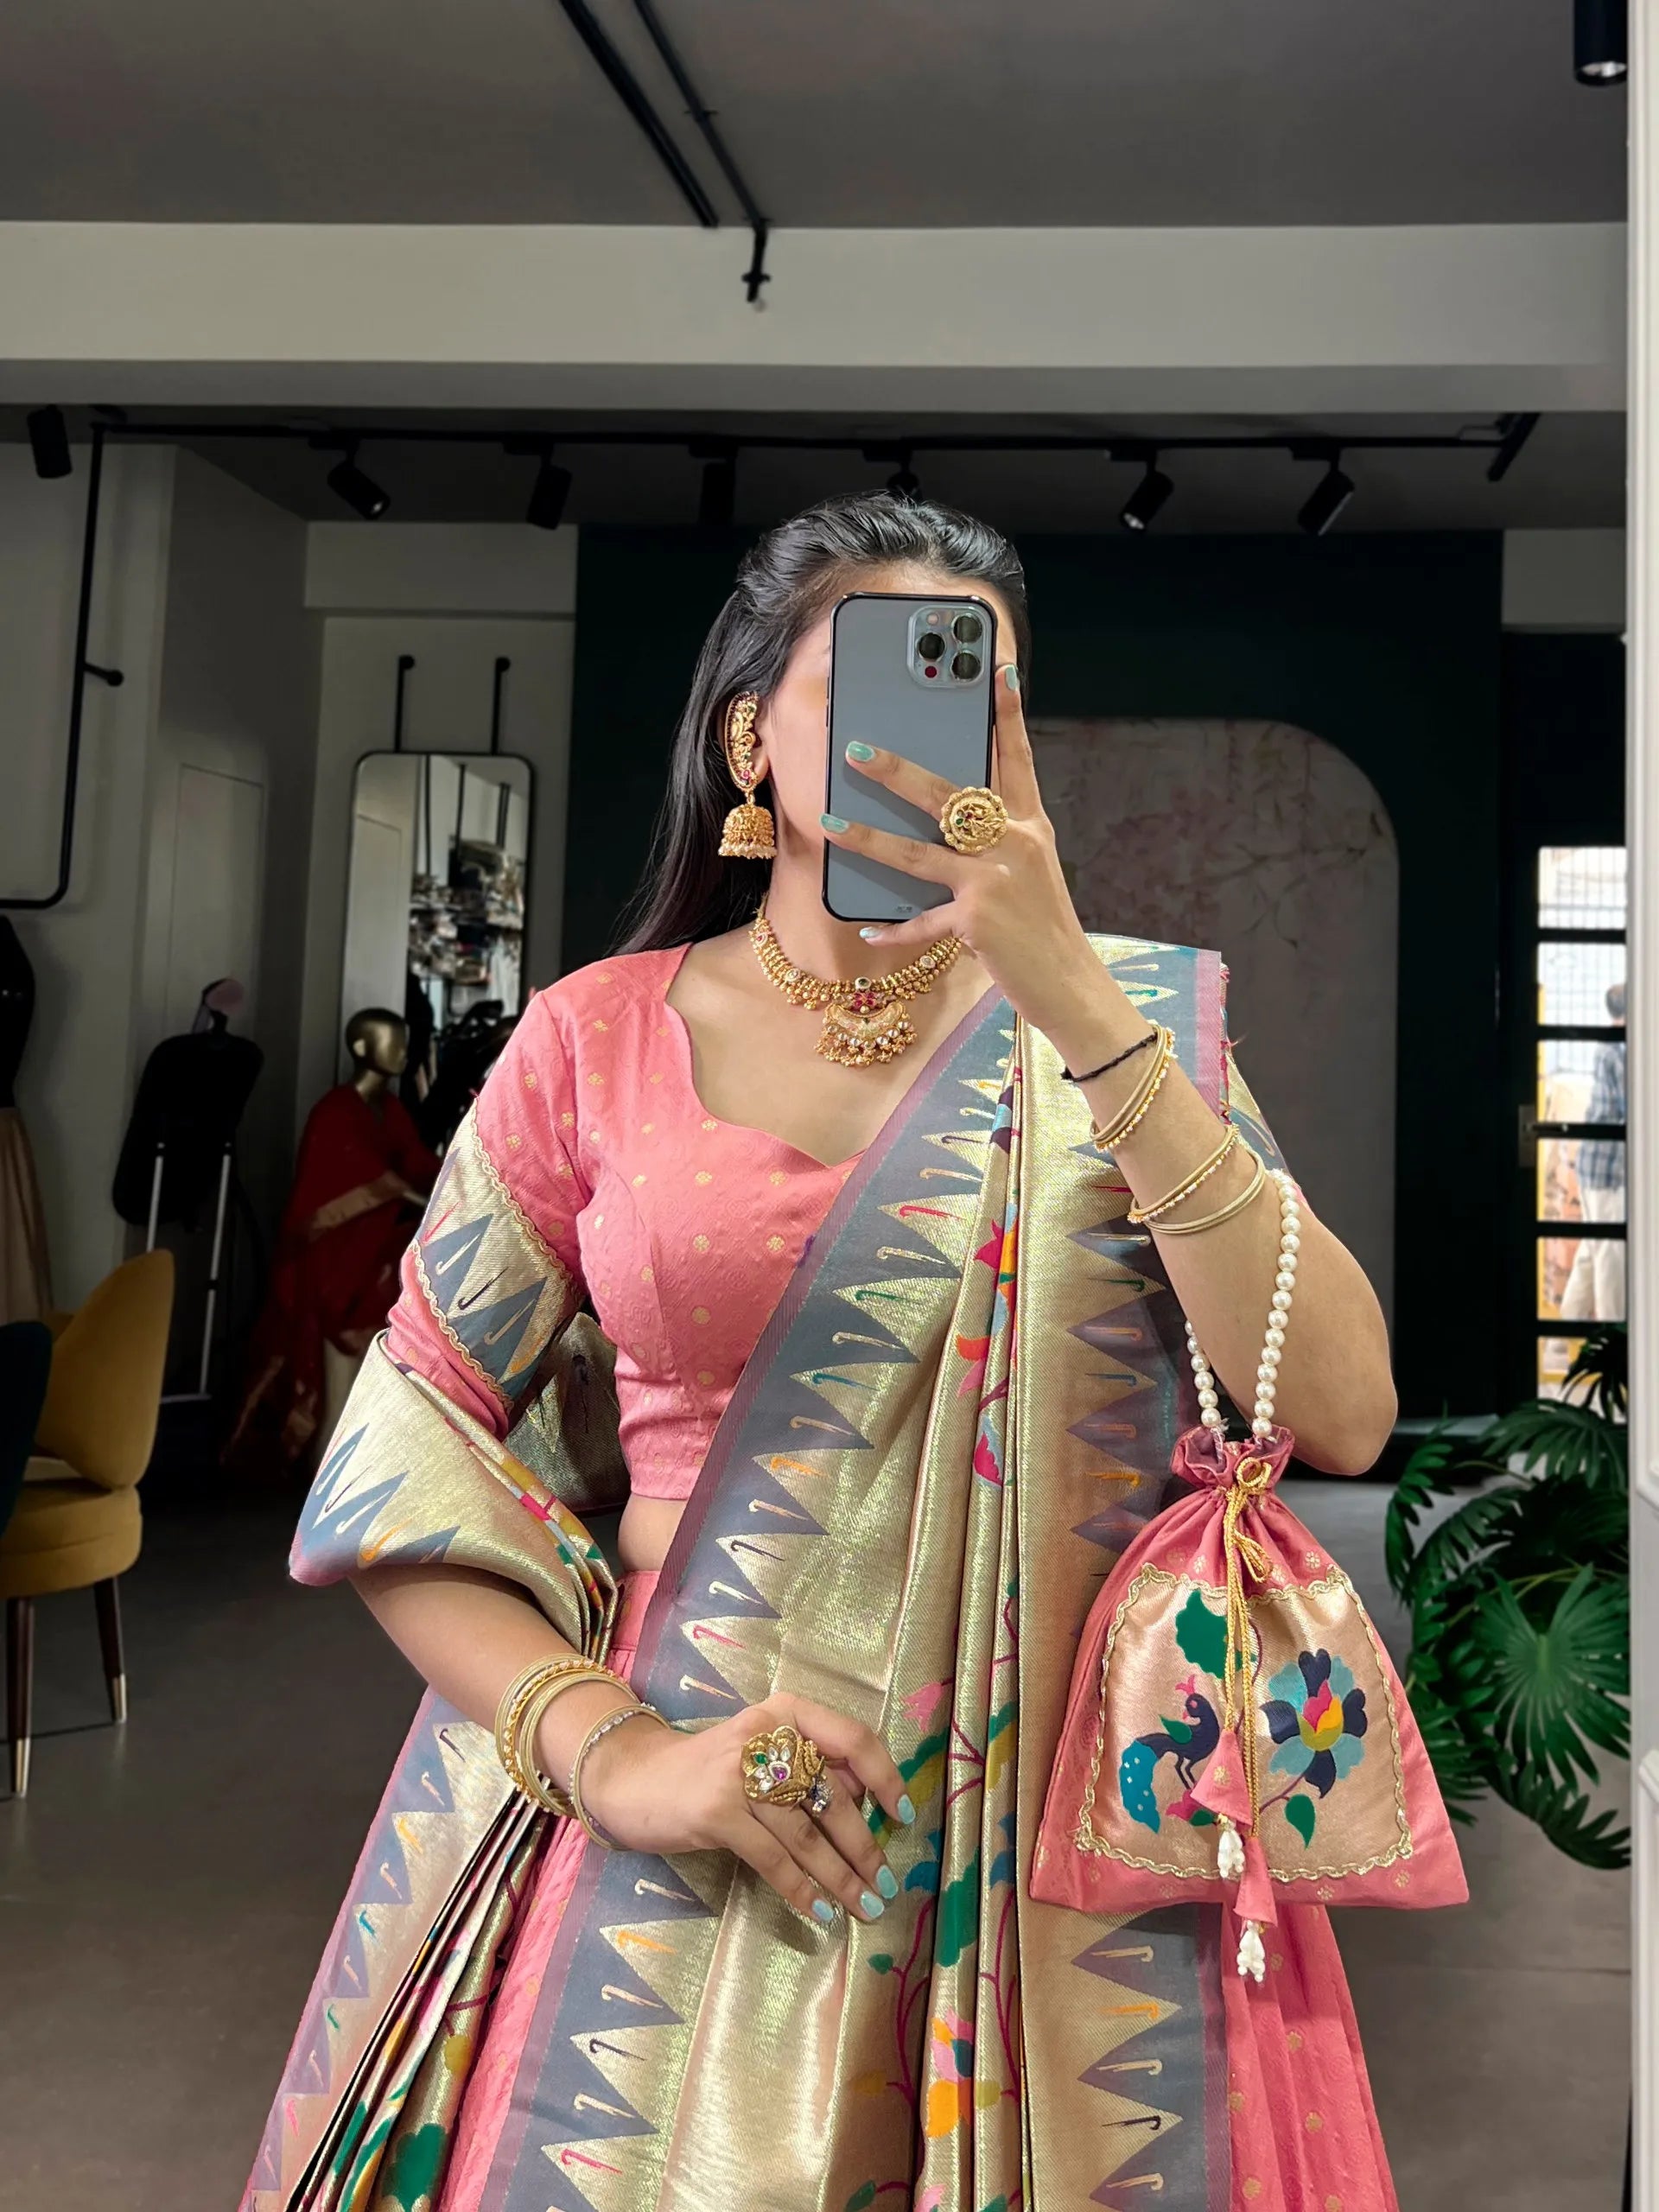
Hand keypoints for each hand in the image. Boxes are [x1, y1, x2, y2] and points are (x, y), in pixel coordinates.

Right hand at [578, 1690, 912, 1924]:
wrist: (634, 1779)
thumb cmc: (710, 1770)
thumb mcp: (763, 1751)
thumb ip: (809, 1764)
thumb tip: (870, 1804)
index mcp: (786, 1711)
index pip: (853, 1738)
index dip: (886, 1778)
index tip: (904, 1816)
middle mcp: (766, 1734)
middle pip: (833, 1795)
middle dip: (865, 1847)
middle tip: (886, 1884)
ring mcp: (739, 1772)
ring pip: (807, 1834)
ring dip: (841, 1877)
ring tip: (865, 1906)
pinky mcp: (717, 1811)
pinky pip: (773, 1859)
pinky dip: (800, 1889)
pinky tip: (819, 1912)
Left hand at [820, 665, 1134, 1065]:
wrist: (1069, 984)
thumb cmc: (1043, 928)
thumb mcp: (1030, 873)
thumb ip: (997, 842)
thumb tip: (947, 821)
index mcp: (1030, 827)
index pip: (1017, 760)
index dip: (1007, 714)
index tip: (998, 670)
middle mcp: (1014, 844)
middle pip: (947, 795)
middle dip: (897, 771)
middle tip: (857, 750)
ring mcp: (994, 880)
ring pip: (917, 852)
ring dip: (868, 837)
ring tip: (831, 821)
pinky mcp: (977, 918)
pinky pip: (922, 920)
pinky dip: (895, 928)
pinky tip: (868, 928)